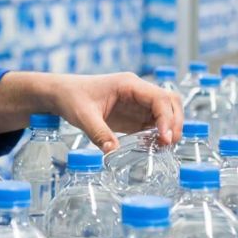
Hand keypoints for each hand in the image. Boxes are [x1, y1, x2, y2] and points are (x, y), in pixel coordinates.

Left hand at [0, 71, 183, 152]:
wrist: (62, 94)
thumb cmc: (72, 98)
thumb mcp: (83, 116)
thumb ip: (98, 133)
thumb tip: (112, 153)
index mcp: (129, 84)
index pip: (160, 98)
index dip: (167, 118)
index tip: (165, 138)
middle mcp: (138, 91)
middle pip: (170, 102)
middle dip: (175, 123)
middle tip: (168, 145)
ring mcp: (138, 102)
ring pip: (166, 112)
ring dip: (169, 129)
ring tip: (162, 149)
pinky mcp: (134, 114)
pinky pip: (153, 123)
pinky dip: (157, 135)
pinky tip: (151, 148)